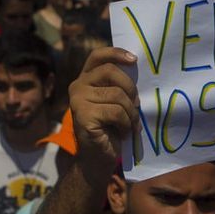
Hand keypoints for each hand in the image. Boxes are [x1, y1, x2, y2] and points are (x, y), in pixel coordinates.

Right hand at [69, 47, 139, 169]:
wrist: (97, 160)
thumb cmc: (111, 129)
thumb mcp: (116, 102)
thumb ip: (119, 86)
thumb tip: (136, 70)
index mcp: (85, 79)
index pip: (98, 56)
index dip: (116, 53)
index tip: (134, 60)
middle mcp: (78, 86)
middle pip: (110, 72)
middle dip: (130, 88)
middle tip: (136, 105)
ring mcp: (78, 100)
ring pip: (117, 95)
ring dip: (131, 112)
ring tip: (130, 125)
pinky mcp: (83, 115)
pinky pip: (116, 112)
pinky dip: (126, 124)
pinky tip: (123, 133)